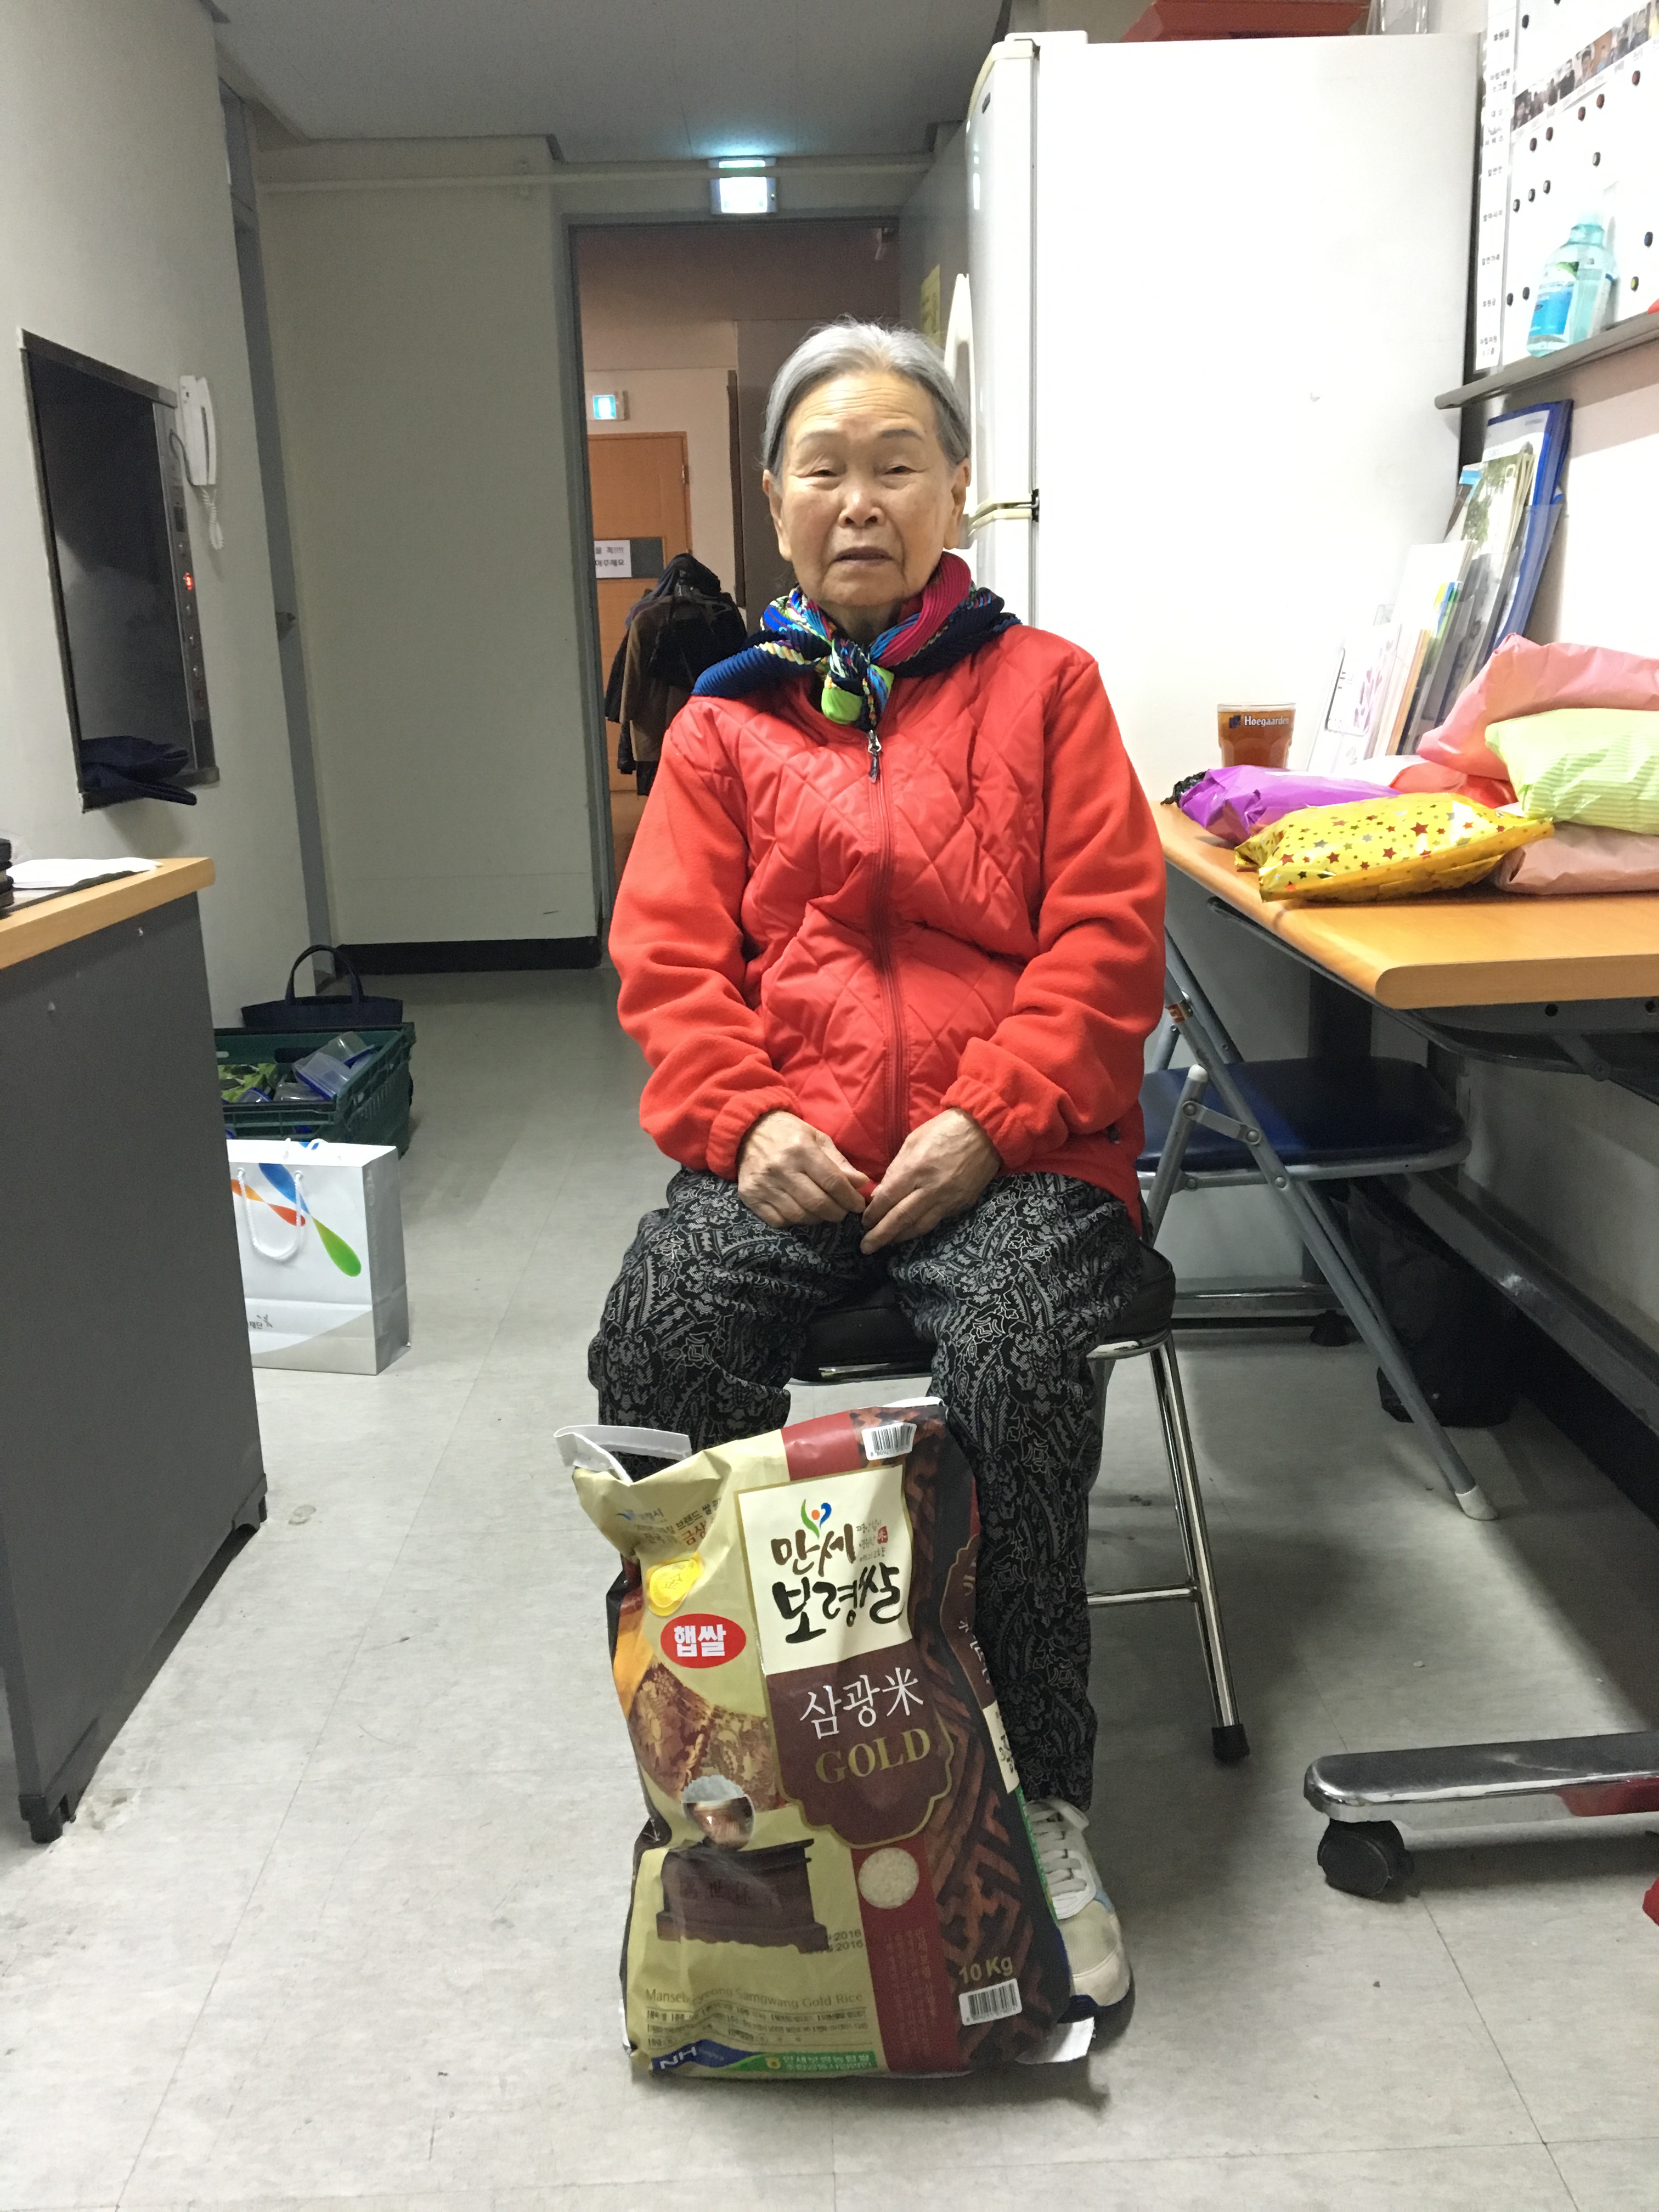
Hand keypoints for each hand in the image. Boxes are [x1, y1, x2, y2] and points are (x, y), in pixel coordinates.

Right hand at [737, 1111, 871, 1227]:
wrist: (747, 1130)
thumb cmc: (789, 1133)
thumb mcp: (817, 1138)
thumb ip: (839, 1162)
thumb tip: (861, 1183)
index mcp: (801, 1148)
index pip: (832, 1182)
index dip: (850, 1198)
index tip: (858, 1205)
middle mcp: (780, 1167)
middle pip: (818, 1203)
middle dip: (837, 1212)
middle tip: (843, 1211)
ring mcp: (763, 1184)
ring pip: (799, 1216)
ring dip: (818, 1219)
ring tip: (824, 1212)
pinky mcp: (750, 1196)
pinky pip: (779, 1221)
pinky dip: (794, 1221)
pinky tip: (800, 1211)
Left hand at [859, 1109, 999, 1253]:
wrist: (986, 1131)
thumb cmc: (944, 1129)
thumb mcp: (913, 1141)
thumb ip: (895, 1170)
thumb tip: (879, 1195)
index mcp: (915, 1169)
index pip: (888, 1199)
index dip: (873, 1214)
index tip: (864, 1222)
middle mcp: (931, 1188)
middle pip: (901, 1219)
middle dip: (881, 1235)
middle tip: (866, 1247)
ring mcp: (949, 1199)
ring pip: (920, 1226)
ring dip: (900, 1237)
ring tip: (886, 1243)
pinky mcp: (962, 1204)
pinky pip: (937, 1220)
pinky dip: (920, 1228)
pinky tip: (910, 1231)